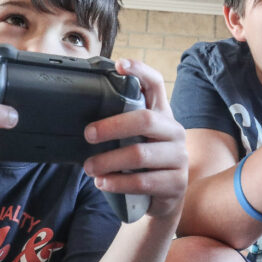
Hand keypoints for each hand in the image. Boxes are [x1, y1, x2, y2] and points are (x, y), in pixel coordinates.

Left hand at [82, 59, 187, 218]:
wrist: (165, 197)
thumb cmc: (143, 163)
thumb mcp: (136, 140)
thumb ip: (120, 126)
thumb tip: (83, 121)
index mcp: (162, 115)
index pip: (155, 85)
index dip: (140, 71)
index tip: (120, 64)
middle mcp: (174, 132)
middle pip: (144, 120)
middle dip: (112, 126)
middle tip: (88, 134)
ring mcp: (179, 157)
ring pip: (139, 154)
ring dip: (108, 161)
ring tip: (89, 167)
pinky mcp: (176, 183)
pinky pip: (142, 181)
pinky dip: (118, 182)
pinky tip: (103, 183)